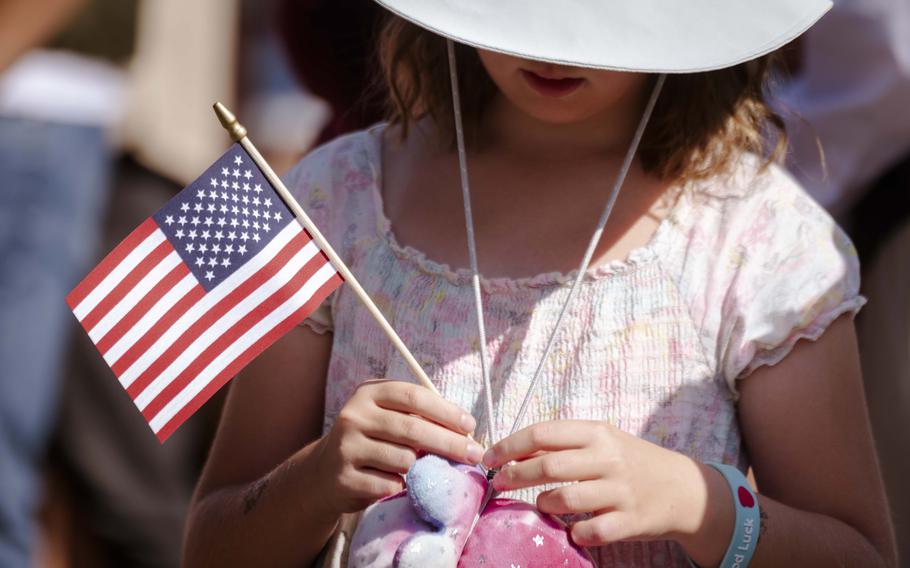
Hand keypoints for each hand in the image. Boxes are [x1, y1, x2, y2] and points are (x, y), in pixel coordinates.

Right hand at [313, 380, 481, 514]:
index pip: (413, 397)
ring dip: (420, 468)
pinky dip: (400, 486)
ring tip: (416, 468)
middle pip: (413, 429)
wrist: (324, 474)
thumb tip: (465, 431)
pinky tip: (394, 482)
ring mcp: (346, 447)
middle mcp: (354, 415)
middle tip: (474, 455)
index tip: (470, 426)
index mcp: (368, 393)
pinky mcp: (344, 478)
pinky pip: (389, 484)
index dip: (446, 411)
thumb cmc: (371, 441)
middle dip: (450, 443)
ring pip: (403, 460)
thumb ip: (418, 417)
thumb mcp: (387, 417)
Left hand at [482, 420, 715, 549]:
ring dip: (543, 504)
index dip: (509, 446)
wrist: (682, 489)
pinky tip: (573, 529)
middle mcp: (607, 459)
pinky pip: (589, 532)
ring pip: (564, 499)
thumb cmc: (630, 461)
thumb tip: (513, 451)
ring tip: (543, 503)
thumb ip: (563, 444)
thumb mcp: (602, 441)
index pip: (542, 434)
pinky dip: (574, 533)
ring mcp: (619, 491)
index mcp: (596, 433)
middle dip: (514, 476)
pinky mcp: (629, 522)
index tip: (489, 457)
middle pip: (547, 466)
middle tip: (498, 482)